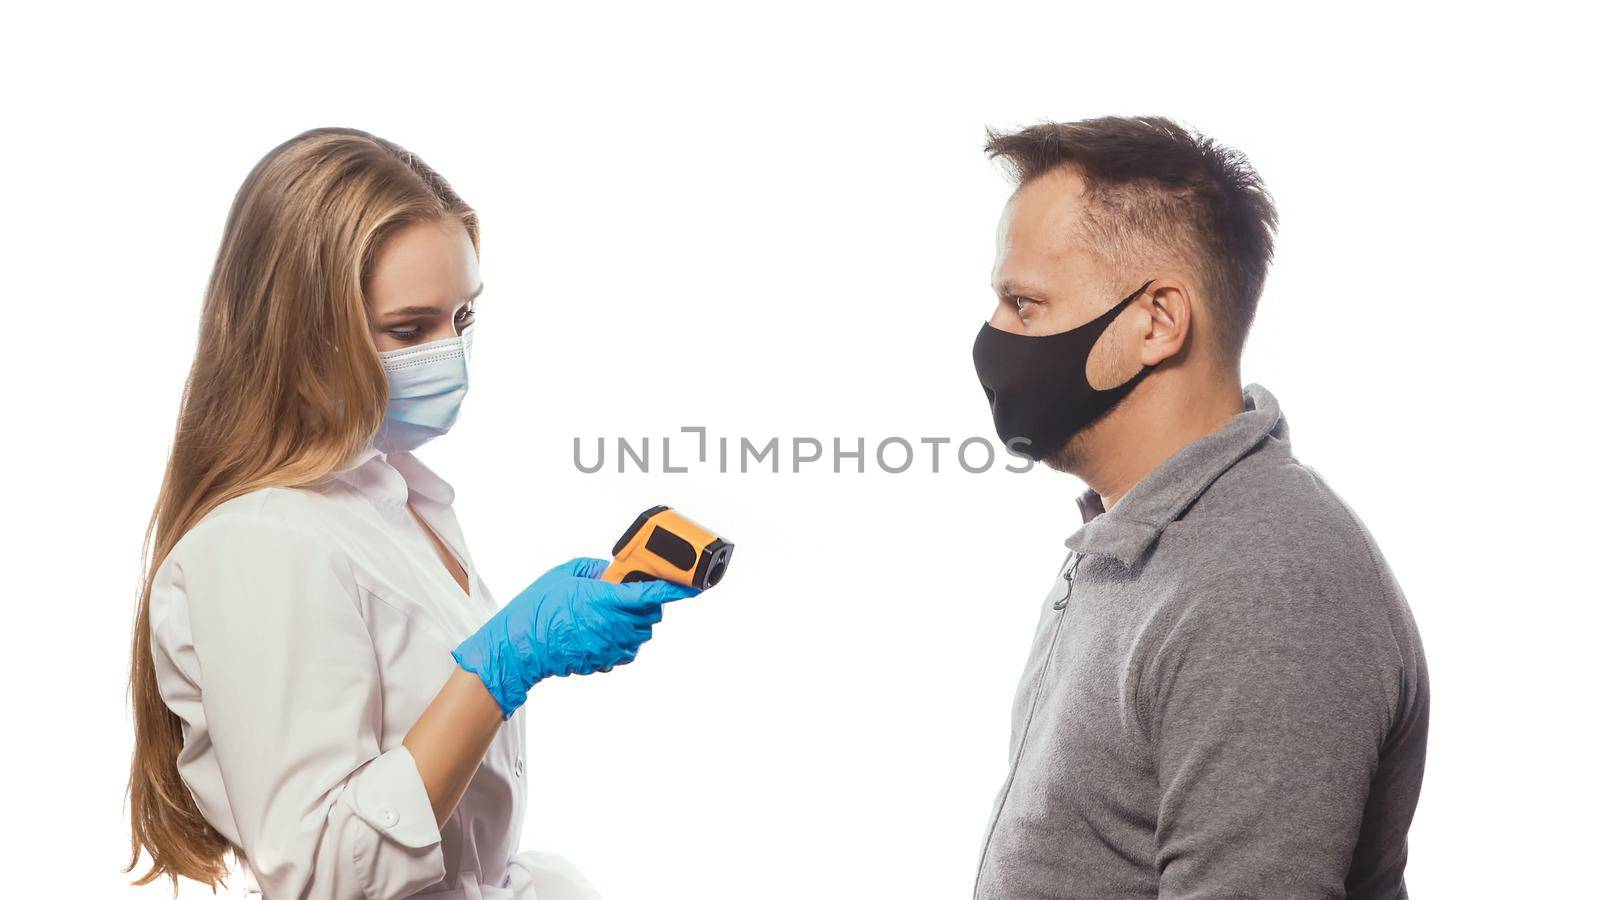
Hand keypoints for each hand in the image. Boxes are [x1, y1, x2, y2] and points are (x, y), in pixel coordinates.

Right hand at [452, 557, 699, 718]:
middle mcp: (614, 625)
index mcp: (607, 599)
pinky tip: (601, 630)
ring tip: (608, 612)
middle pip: (652, 613)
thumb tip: (615, 572)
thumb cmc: (539, 609)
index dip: (677, 589)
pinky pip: (628, 648)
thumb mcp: (566, 573)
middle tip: (625, 592)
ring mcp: (612, 646)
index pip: (652, 593)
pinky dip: (622, 638)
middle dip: (647, 601)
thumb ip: (597, 568)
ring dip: (634, 620)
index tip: (694, 586)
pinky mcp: (606, 661)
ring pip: (642, 632)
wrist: (521, 647)